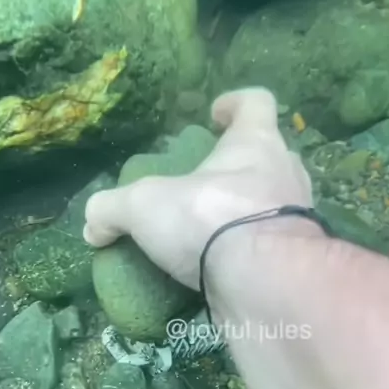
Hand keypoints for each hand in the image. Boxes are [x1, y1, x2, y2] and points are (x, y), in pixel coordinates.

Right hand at [83, 87, 313, 290]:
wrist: (264, 286)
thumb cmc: (210, 219)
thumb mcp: (144, 206)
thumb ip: (113, 209)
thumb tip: (92, 226)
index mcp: (256, 144)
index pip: (256, 103)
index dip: (235, 103)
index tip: (214, 114)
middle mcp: (284, 176)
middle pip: (267, 157)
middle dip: (238, 168)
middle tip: (203, 185)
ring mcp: (295, 222)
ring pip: (272, 207)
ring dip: (244, 215)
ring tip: (207, 234)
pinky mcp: (293, 265)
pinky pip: (268, 251)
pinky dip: (246, 257)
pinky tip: (217, 272)